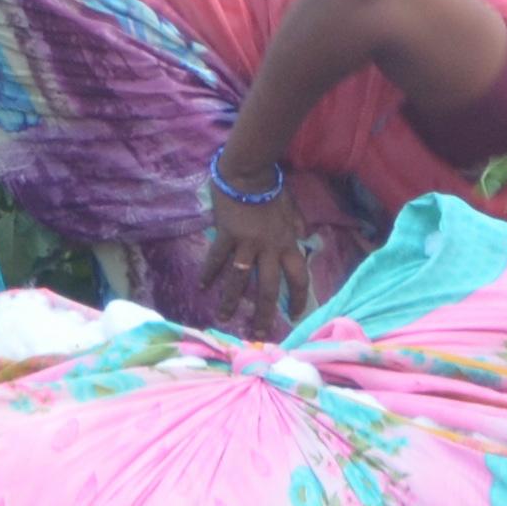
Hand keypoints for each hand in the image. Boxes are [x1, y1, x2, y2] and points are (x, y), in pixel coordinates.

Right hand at [199, 181, 305, 331]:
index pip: (298, 277)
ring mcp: (245, 243)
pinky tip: (203, 287)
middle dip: (263, 313)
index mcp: (286, 243)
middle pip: (267, 288)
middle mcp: (268, 248)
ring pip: (239, 279)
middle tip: (257, 333)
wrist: (248, 172)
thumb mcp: (291, 208)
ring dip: (231, 301)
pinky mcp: (225, 235)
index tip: (293, 314)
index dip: (297, 297)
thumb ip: (297, 225)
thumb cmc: (271, 188)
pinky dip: (209, 273)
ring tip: (224, 318)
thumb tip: (304, 236)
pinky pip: (217, 258)